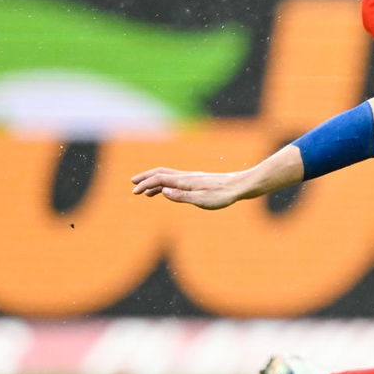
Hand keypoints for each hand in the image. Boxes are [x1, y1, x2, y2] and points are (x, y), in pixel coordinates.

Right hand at [130, 167, 251, 209]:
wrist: (240, 186)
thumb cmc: (223, 195)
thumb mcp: (202, 200)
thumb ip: (182, 197)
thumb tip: (163, 192)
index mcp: (185, 181)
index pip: (159, 180)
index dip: (145, 185)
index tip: (135, 192)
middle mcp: (186, 177)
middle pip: (161, 173)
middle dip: (146, 178)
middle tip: (133, 183)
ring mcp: (192, 178)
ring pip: (168, 176)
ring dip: (154, 181)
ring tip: (145, 191)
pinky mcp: (198, 181)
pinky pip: (176, 180)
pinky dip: (166, 184)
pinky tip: (167, 192)